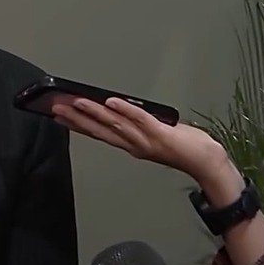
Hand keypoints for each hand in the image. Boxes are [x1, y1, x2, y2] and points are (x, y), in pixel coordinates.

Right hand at [51, 96, 232, 185]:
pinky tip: (110, 101)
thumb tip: (126, 108)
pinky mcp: (161, 134)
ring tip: (77, 102)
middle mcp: (134, 144)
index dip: (77, 124)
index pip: (98, 133)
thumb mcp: (157, 134)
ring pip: (114, 124)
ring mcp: (146, 139)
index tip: (58, 115)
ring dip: (94, 112)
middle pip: (99, 130)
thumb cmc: (186, 148)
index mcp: (131, 144)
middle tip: (56, 107)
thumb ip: (141, 124)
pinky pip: (139, 119)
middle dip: (77, 118)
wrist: (207, 163)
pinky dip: (124, 110)